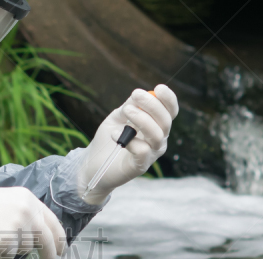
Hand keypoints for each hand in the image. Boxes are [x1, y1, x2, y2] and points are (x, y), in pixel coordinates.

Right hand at [0, 185, 66, 258]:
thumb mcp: (5, 202)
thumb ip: (24, 215)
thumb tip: (38, 240)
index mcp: (28, 198)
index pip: (52, 221)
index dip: (58, 238)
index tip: (61, 250)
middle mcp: (27, 211)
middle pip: (47, 239)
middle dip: (51, 255)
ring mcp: (18, 226)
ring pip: (25, 248)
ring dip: (12, 248)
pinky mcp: (8, 241)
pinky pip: (10, 255)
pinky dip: (0, 253)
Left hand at [78, 85, 178, 204]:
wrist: (93, 165)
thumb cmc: (107, 140)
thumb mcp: (117, 118)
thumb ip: (128, 106)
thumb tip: (138, 96)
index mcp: (156, 126)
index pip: (170, 112)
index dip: (168, 99)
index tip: (158, 87)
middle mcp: (158, 140)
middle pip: (166, 121)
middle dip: (152, 105)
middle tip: (135, 94)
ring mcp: (151, 154)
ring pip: (157, 135)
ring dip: (142, 119)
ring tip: (126, 111)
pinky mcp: (140, 166)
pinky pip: (143, 151)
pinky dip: (130, 140)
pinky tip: (114, 134)